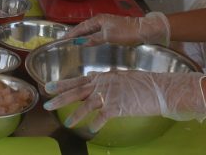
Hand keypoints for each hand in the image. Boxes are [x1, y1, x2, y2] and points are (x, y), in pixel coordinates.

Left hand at [44, 69, 205, 129]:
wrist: (158, 89)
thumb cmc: (143, 83)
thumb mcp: (121, 77)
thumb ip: (107, 80)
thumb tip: (95, 81)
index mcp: (103, 76)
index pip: (78, 80)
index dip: (62, 84)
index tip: (49, 87)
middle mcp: (103, 84)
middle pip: (76, 91)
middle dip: (60, 98)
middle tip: (47, 104)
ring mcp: (109, 95)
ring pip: (86, 104)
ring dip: (75, 114)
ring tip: (67, 122)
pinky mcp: (117, 106)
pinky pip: (102, 117)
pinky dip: (95, 124)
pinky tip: (90, 130)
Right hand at [61, 11, 169, 45]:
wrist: (143, 30)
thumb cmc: (125, 32)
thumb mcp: (108, 36)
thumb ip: (94, 39)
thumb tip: (80, 42)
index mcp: (98, 19)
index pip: (81, 27)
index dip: (72, 33)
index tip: (63, 38)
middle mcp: (100, 20)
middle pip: (84, 27)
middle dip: (75, 33)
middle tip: (66, 41)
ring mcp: (106, 24)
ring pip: (90, 29)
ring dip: (82, 35)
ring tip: (74, 42)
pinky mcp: (111, 29)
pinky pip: (96, 32)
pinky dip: (90, 36)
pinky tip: (89, 41)